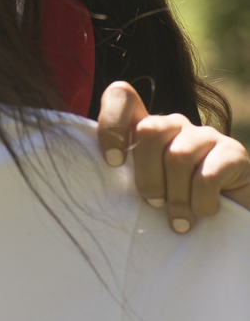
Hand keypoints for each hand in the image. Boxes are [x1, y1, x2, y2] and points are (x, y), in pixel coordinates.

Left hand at [98, 81, 249, 231]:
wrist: (228, 223)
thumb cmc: (173, 209)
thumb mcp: (142, 191)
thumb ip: (120, 178)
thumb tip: (86, 183)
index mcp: (146, 128)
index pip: (120, 96)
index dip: (112, 124)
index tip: (113, 163)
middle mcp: (175, 125)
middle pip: (148, 130)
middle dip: (147, 176)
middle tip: (153, 204)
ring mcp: (206, 135)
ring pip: (177, 156)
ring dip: (175, 198)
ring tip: (178, 220)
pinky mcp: (234, 152)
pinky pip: (207, 176)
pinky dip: (201, 203)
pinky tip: (204, 213)